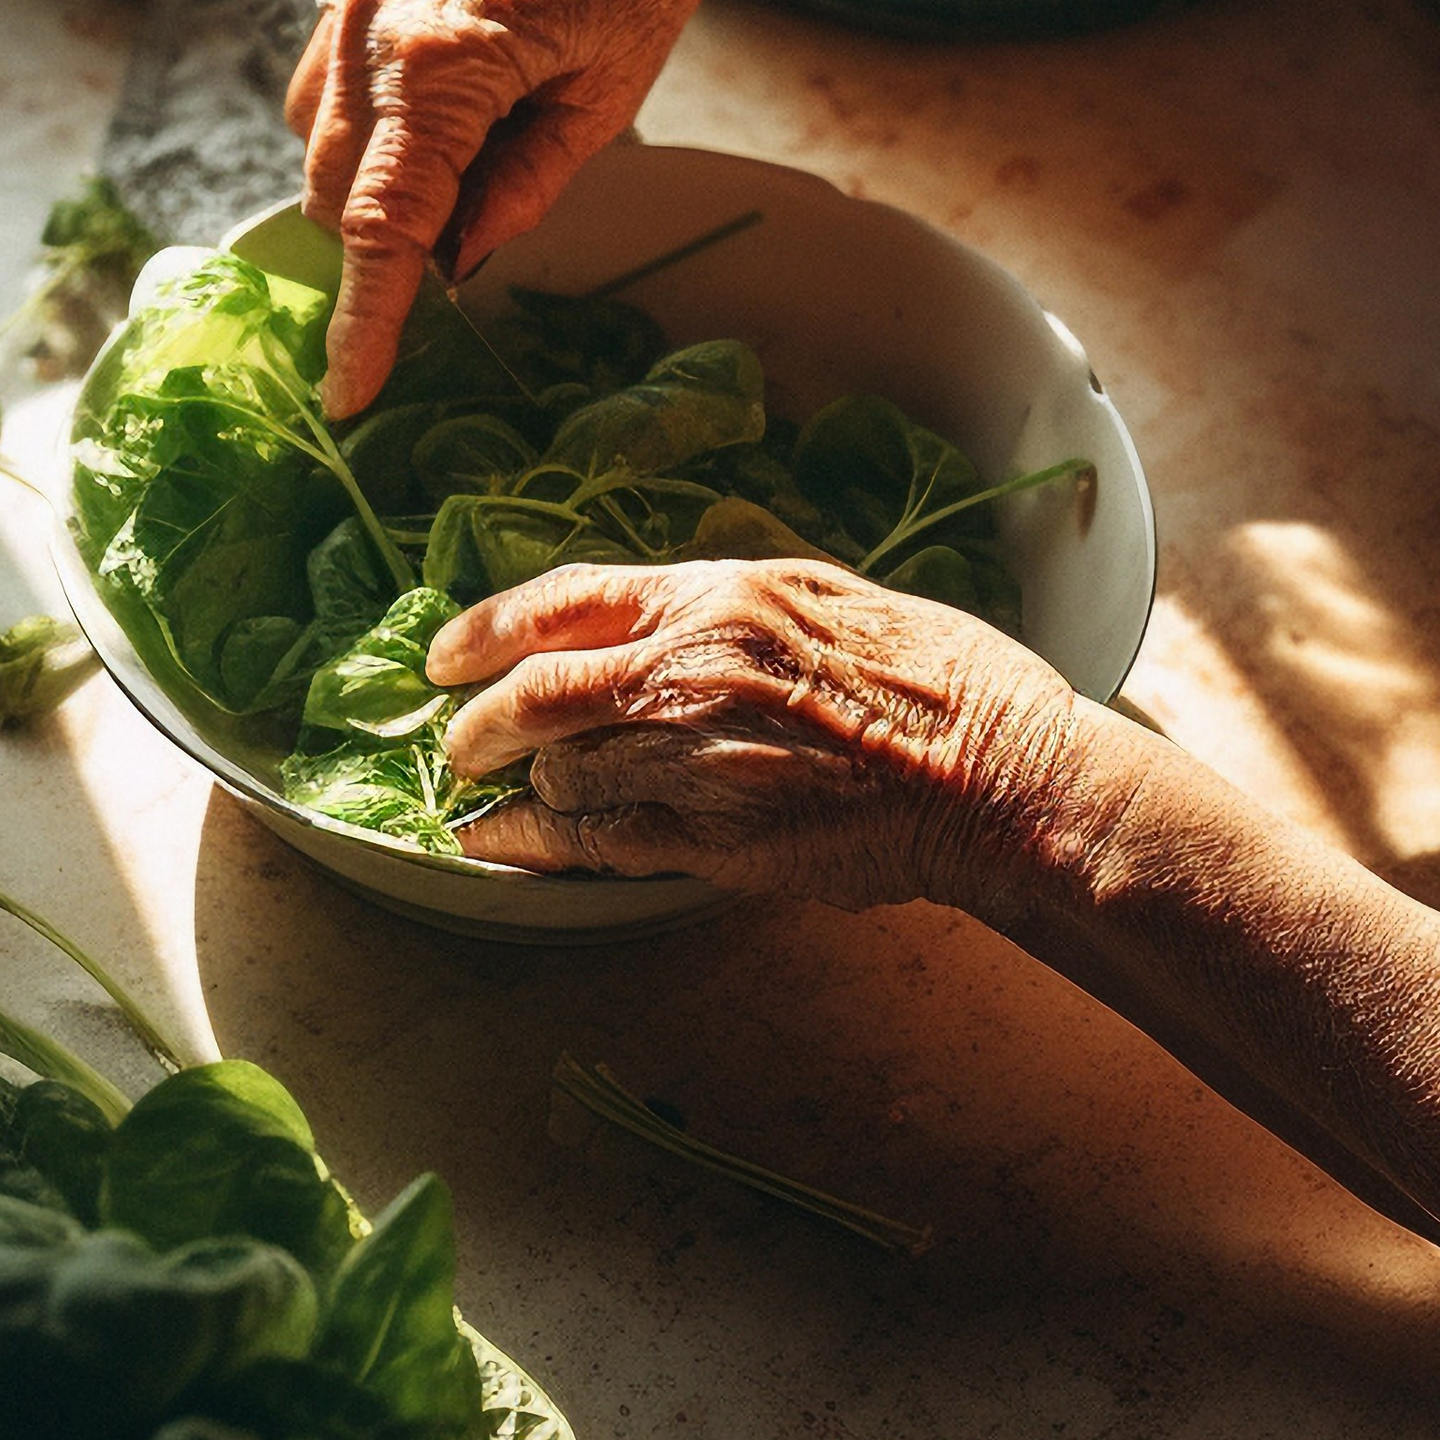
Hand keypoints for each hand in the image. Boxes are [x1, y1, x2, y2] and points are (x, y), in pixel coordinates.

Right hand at [286, 0, 751, 414]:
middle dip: (379, 235)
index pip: (380, 223)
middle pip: (332, 182)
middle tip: (464, 236)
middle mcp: (372, 15)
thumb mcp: (606, 101)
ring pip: (315, 124)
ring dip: (365, 169)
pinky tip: (444, 85)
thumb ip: (521, 188)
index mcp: (439, 61)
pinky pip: (330, 57)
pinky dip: (370, 99)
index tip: (348, 392)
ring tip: (465, 152)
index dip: (364, 318)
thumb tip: (454, 259)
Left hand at [431, 559, 1092, 912]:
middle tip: (456, 741)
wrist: (996, 772)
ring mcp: (699, 760)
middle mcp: (692, 670)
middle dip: (478, 723)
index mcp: (719, 597)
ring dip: (523, 788)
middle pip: (539, 695)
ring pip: (563, 774)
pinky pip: (598, 844)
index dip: (486, 629)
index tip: (443, 654)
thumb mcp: (822, 593)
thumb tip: (655, 609)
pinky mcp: (718, 841)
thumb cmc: (933, 677)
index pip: (565, 601)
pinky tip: (510, 846)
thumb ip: (726, 600)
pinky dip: (539, 845)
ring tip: (501, 798)